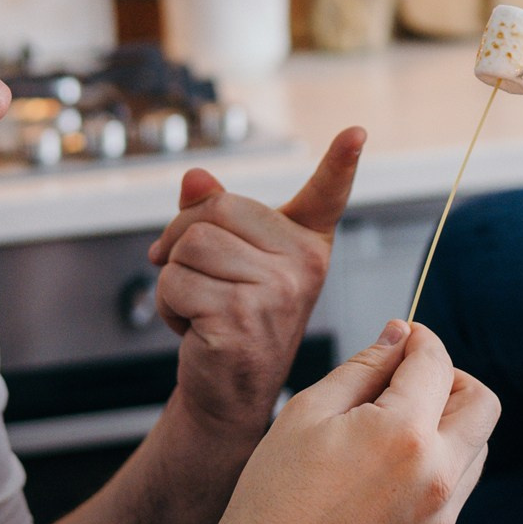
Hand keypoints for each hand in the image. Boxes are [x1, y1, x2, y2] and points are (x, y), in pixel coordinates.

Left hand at [146, 127, 362, 437]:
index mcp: (306, 243)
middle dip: (181, 239)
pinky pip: (174, 282)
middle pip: (213, 209)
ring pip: (188, 245)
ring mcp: (276, 291)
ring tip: (198, 306)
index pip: (327, 195)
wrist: (227, 392)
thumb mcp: (229, 259)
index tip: (355, 132)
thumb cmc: (230, 318)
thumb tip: (195, 178)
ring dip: (172, 277)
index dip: (341, 161)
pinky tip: (193, 329)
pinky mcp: (240, 318)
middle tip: (193, 276)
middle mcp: (302, 263)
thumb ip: (213, 213)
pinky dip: (167, 305)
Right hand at [202, 321, 498, 523]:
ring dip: (448, 425)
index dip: (420, 339)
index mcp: (404, 436)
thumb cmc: (273, 497)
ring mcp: (441, 518)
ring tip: (391, 428)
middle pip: (482, 404)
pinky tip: (385, 472)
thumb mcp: (308, 413)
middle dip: (452, 379)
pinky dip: (436, 466)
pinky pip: (455, 490)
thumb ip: (363, 366)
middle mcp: (437, 478)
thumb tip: (399, 334)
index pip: (437, 364)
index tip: (403, 338)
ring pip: (475, 448)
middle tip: (410, 380)